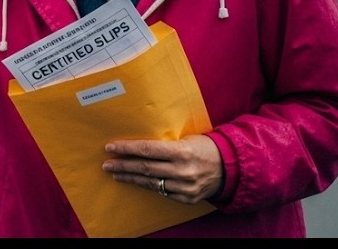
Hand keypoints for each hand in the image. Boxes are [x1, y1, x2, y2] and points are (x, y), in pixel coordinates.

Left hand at [101, 134, 223, 204]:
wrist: (229, 168)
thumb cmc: (204, 147)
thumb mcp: (186, 139)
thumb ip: (165, 143)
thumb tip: (138, 143)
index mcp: (181, 151)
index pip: (146, 150)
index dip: (126, 149)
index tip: (110, 148)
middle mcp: (182, 170)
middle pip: (144, 168)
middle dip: (123, 166)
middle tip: (107, 164)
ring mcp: (184, 186)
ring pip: (150, 183)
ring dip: (131, 178)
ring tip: (116, 174)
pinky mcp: (186, 198)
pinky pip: (162, 192)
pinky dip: (147, 186)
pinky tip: (137, 182)